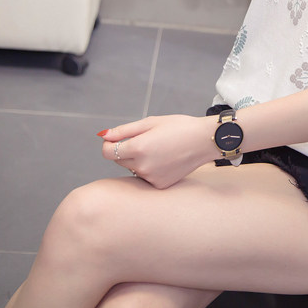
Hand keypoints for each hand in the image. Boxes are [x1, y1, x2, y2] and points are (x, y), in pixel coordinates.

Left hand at [98, 114, 214, 188]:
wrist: (204, 141)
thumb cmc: (178, 127)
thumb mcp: (150, 122)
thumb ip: (124, 130)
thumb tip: (103, 135)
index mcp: (138, 148)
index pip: (107, 152)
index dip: (108, 144)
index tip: (116, 139)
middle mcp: (142, 166)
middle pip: (119, 161)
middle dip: (125, 151)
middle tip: (146, 141)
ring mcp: (151, 178)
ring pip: (133, 169)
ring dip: (138, 161)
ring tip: (159, 150)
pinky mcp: (160, 185)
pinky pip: (146, 177)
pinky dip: (150, 169)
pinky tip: (165, 160)